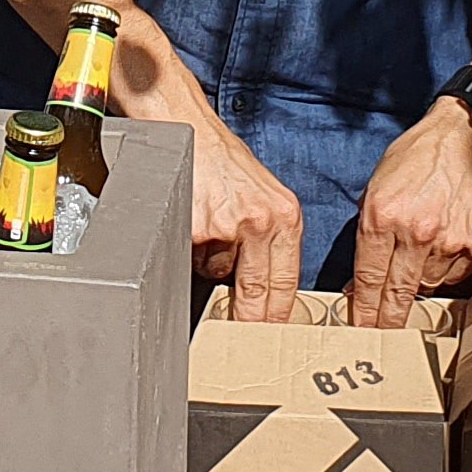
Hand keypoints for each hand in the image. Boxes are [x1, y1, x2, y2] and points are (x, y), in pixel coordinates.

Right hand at [186, 116, 305, 321]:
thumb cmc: (222, 161)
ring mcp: (226, 226)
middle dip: (248, 320)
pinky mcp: (193, 228)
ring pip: (217, 276)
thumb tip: (267, 292)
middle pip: (257, 295)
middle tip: (242, 338)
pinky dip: (188, 252)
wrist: (185, 128)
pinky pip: (189, 260)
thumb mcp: (264, 198)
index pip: (286, 287)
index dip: (279, 320)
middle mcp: (261, 222)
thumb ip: (270, 241)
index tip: (275, 342)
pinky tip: (191, 227)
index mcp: (285, 218)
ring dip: (211, 270)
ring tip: (208, 234)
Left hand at [348, 104, 471, 329]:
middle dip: (385, 319)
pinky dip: (444, 269)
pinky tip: (441, 247)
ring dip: (417, 283)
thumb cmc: (421, 155)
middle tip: (380, 333)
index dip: (362, 309)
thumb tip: (360, 276)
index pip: (368, 278)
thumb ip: (368, 229)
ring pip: (426, 285)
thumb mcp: (378, 184)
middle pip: (396, 294)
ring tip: (418, 259)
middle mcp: (415, 232)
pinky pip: (453, 274)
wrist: (470, 135)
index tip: (359, 326)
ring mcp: (448, 241)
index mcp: (383, 215)